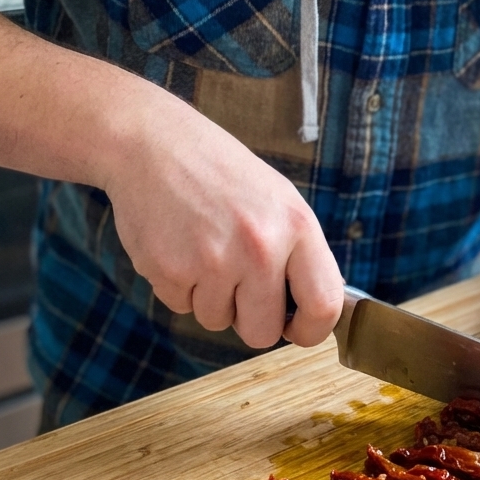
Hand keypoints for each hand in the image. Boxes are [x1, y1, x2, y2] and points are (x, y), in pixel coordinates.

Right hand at [103, 90, 342, 348]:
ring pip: (217, 322)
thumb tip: (317, 311)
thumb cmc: (224, 177)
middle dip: (252, 321)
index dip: (311, 330)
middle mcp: (260, 247)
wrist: (155, 145)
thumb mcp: (281, 202)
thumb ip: (300, 255)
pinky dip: (180, 287)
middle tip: (240, 288)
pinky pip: (181, 307)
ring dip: (211, 298)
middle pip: (263, 334)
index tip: (297, 328)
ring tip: (206, 250)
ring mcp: (212, 261)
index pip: (324, 306)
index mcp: (297, 227)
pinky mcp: (168, 270)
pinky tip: (180, 246)